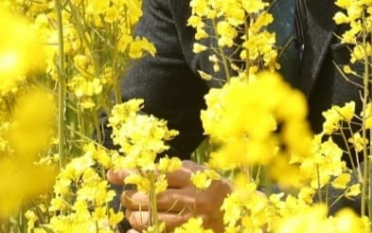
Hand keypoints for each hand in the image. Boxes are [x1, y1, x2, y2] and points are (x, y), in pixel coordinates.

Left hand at [108, 160, 231, 231]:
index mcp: (191, 176)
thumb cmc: (210, 185)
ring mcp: (189, 217)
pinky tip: (134, 229)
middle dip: (131, 197)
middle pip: (150, 196)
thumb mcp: (196, 170)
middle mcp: (190, 196)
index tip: (114, 174)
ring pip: (151, 218)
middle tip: (126, 195)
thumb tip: (139, 169)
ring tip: (132, 212)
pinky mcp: (187, 231)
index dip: (132, 173)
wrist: (233, 208)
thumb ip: (172, 169)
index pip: (155, 173)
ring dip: (135, 216)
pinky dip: (142, 231)